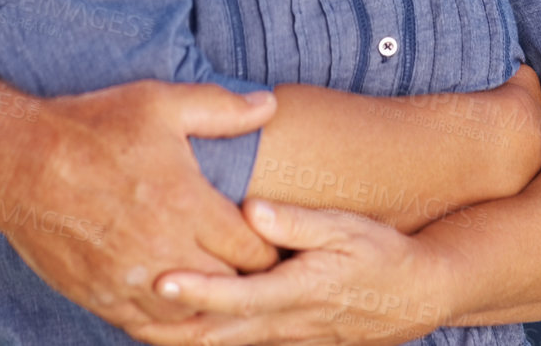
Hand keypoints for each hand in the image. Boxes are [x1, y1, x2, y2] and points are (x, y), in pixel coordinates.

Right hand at [0, 78, 278, 340]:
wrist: (20, 163)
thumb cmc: (94, 127)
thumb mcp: (161, 104)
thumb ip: (221, 109)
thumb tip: (269, 105)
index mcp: (187, 206)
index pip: (254, 249)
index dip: (271, 246)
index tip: (278, 237)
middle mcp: (165, 253)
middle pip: (231, 286)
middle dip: (248, 275)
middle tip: (260, 264)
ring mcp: (132, 283)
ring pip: (193, 316)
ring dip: (211, 300)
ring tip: (224, 284)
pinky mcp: (104, 299)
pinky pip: (151, 329)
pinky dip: (173, 321)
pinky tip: (181, 305)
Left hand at [142, 198, 456, 345]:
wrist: (415, 295)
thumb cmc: (380, 252)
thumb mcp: (346, 227)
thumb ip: (297, 221)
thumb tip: (251, 208)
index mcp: (297, 290)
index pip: (237, 296)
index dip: (197, 291)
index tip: (161, 281)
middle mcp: (285, 323)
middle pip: (218, 333)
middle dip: (171, 324)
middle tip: (125, 300)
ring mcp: (286, 339)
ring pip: (223, 344)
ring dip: (182, 334)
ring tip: (136, 312)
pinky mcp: (288, 341)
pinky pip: (238, 344)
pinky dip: (206, 336)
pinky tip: (178, 324)